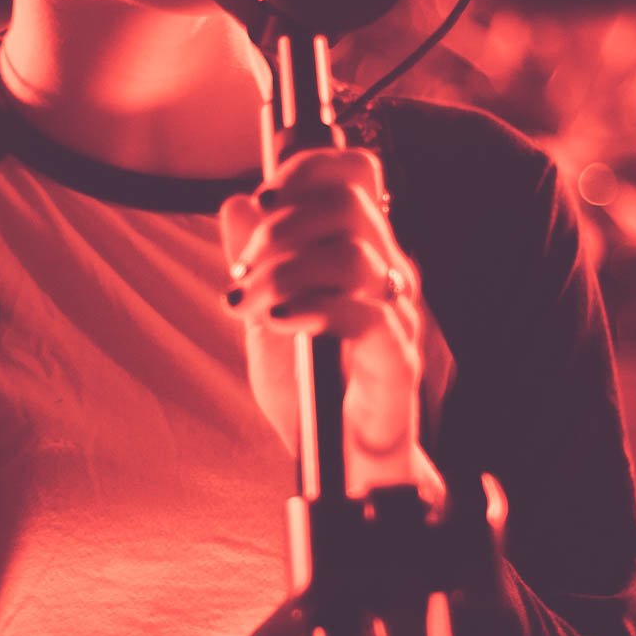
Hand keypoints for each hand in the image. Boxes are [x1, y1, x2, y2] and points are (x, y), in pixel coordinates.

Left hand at [219, 146, 443, 504]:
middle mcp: (386, 273)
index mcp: (360, 250)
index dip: (310, 168)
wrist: (338, 467)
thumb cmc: (311, 390)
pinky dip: (313, 308)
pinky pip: (366, 315)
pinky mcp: (399, 362)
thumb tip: (237, 203)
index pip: (356, 174)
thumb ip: (254, 260)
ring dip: (285, 270)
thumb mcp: (264, 314)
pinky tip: (279, 322)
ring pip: (353, 253)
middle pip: (349, 201)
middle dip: (282, 226)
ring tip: (248, 305)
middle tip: (243, 270)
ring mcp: (398, 315)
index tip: (265, 197)